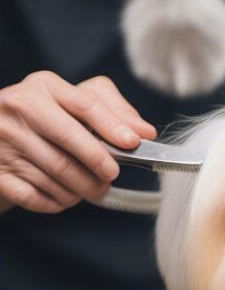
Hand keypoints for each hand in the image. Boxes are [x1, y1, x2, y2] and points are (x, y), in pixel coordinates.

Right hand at [0, 72, 155, 212]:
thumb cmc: (46, 125)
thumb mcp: (76, 107)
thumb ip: (113, 113)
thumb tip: (145, 131)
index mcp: (44, 87)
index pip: (85, 104)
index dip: (113, 126)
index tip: (133, 144)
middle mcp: (19, 108)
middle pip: (71, 140)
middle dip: (99, 163)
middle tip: (111, 177)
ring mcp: (2, 139)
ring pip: (58, 173)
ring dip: (82, 189)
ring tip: (90, 189)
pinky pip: (36, 196)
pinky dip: (58, 203)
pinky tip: (64, 198)